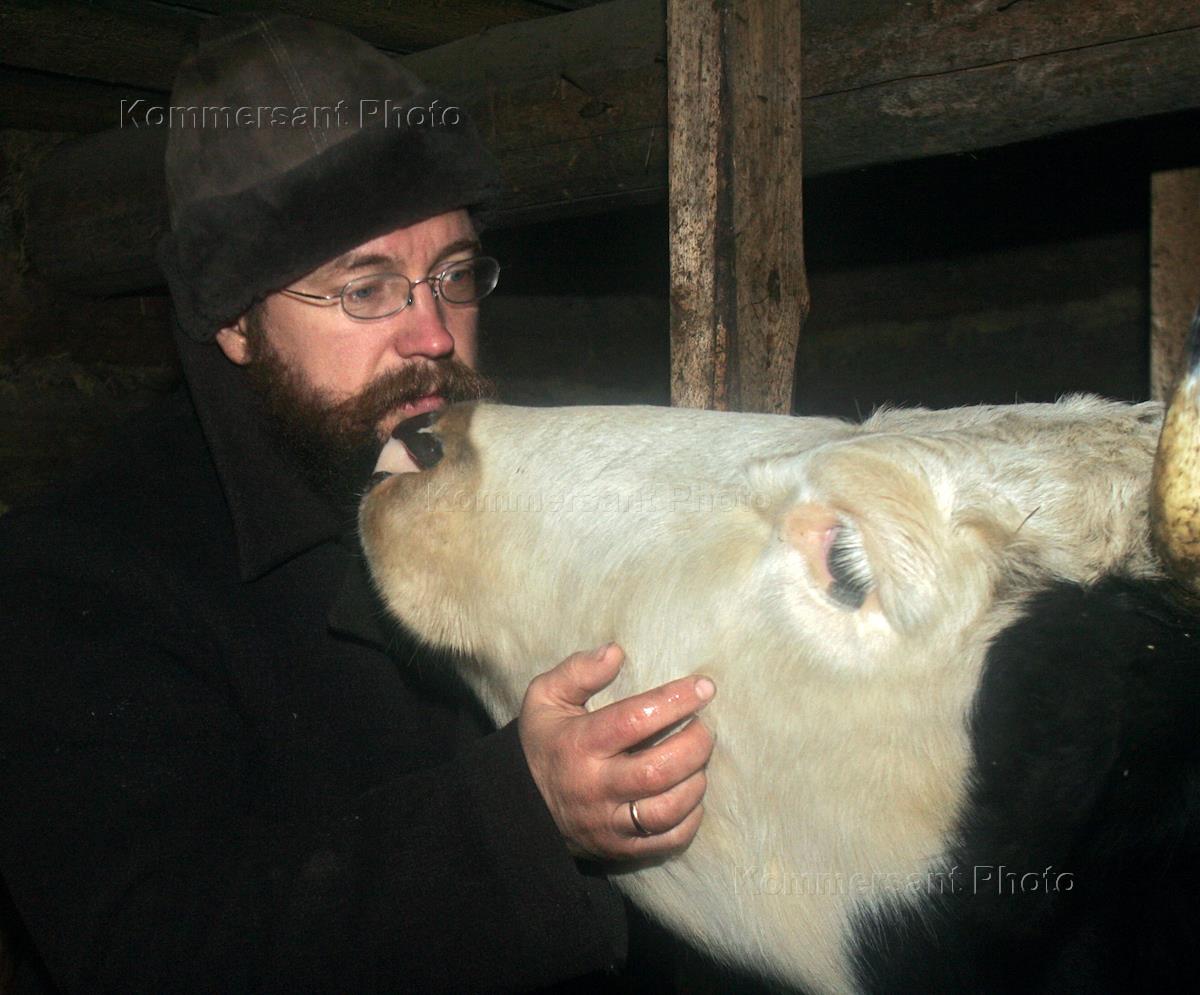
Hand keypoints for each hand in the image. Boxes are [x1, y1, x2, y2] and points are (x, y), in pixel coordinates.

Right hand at [517, 643, 714, 860]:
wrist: (520, 807)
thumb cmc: (544, 743)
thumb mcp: (545, 698)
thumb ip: (578, 672)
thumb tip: (616, 652)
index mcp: (578, 745)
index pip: (633, 720)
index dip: (674, 701)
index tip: (704, 686)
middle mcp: (595, 787)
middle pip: (658, 770)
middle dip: (694, 745)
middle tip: (705, 727)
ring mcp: (609, 823)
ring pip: (667, 809)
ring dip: (696, 781)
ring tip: (698, 759)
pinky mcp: (622, 849)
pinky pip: (669, 839)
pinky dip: (691, 817)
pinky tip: (691, 793)